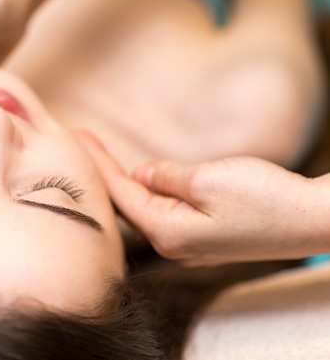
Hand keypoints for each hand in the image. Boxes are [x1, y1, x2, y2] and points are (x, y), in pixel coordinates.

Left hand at [76, 131, 325, 265]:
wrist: (314, 220)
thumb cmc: (266, 200)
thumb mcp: (209, 179)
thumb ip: (166, 178)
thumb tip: (141, 175)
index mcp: (168, 231)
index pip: (119, 194)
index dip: (97, 164)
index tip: (76, 137)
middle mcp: (173, 245)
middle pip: (126, 204)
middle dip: (103, 172)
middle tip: (80, 141)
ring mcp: (188, 245)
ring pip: (143, 209)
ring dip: (122, 182)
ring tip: (98, 157)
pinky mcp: (203, 239)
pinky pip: (163, 213)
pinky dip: (145, 193)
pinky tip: (135, 180)